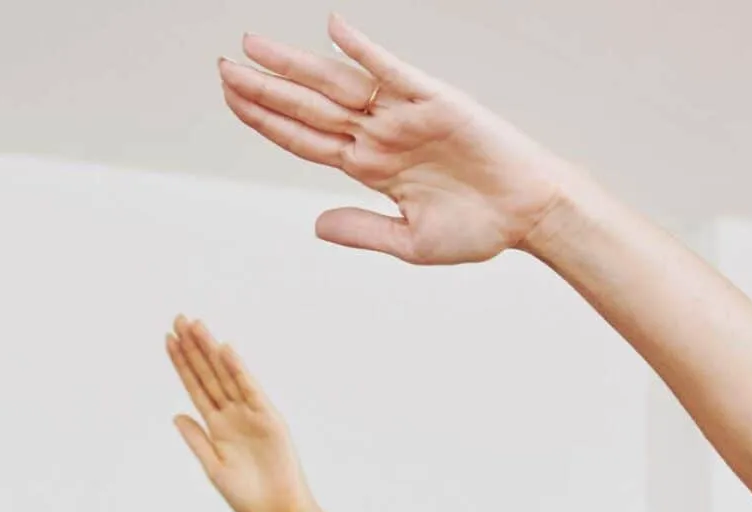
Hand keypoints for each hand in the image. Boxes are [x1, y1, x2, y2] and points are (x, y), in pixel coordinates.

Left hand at [165, 317, 315, 511]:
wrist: (278, 510)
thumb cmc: (248, 495)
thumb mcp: (214, 468)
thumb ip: (197, 440)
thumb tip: (176, 415)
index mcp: (216, 426)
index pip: (195, 387)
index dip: (182, 364)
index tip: (168, 340)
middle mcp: (232, 414)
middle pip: (208, 374)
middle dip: (193, 348)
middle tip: (178, 319)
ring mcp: (250, 413)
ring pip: (226, 375)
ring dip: (211, 350)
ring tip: (195, 326)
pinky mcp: (268, 417)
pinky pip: (250, 389)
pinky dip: (238, 370)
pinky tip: (225, 350)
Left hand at [219, 16, 575, 264]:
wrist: (528, 215)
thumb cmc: (477, 229)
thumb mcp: (410, 242)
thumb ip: (362, 230)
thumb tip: (315, 226)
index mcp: (370, 167)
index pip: (304, 139)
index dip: (266, 121)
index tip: (230, 102)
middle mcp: (379, 135)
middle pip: (308, 107)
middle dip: (264, 88)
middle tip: (223, 68)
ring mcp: (403, 115)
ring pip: (336, 85)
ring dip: (294, 65)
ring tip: (252, 46)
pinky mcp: (434, 100)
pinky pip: (392, 70)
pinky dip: (364, 49)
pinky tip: (333, 29)